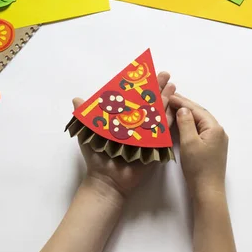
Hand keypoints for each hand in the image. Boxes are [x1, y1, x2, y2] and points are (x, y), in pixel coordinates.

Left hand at [72, 72, 175, 200]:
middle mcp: (135, 124)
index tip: (146, 72)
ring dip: (165, 99)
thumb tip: (76, 99)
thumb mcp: (87, 133)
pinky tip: (175, 107)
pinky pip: (163, 130)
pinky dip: (168, 118)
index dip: (139, 86)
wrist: (106, 179)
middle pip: (147, 102)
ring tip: (172, 86)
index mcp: (121, 119)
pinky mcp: (154, 145)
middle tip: (164, 74)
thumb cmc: (96, 156)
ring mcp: (146, 134)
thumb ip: (84, 116)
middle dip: (156, 88)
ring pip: (157, 113)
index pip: (132, 98)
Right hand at [169, 94, 228, 199]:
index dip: (182, 102)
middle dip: (185, 106)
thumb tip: (183, 109)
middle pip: (200, 114)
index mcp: (214, 128)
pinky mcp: (212, 148)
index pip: (196, 110)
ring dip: (188, 115)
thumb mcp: (189, 142)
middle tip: (170, 97)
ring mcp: (217, 140)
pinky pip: (201, 131)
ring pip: (200, 122)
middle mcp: (218, 131)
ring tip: (174, 107)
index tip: (169, 95)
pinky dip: (191, 125)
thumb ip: (186, 123)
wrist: (208, 191)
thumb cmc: (198, 167)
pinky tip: (182, 123)